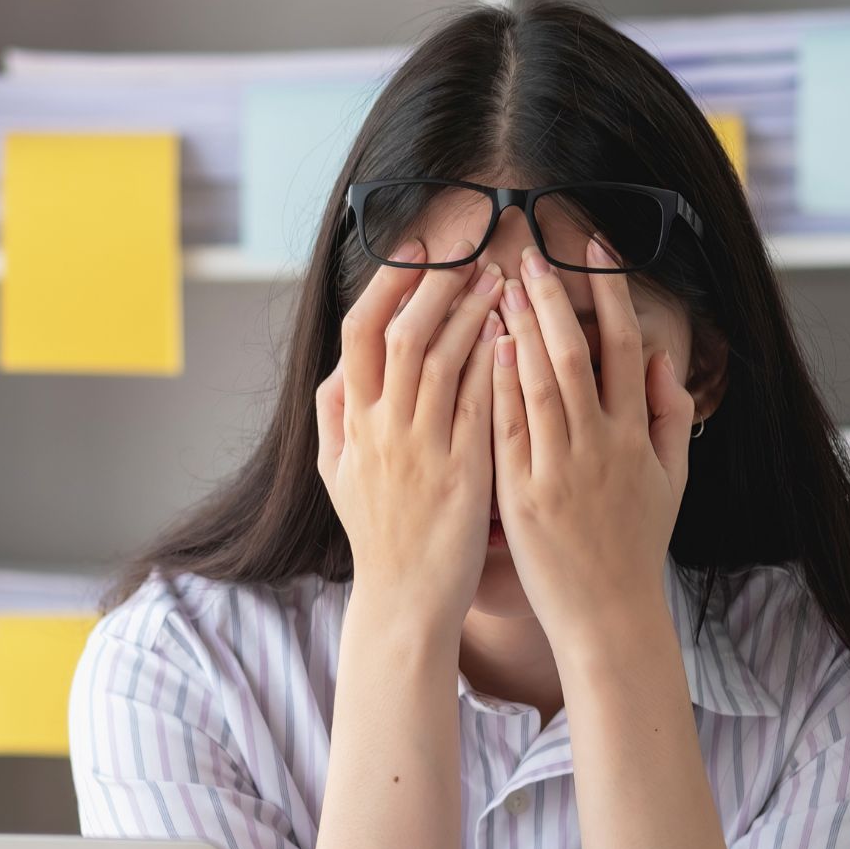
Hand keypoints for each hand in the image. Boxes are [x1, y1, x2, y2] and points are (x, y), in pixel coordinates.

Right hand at [315, 240, 505, 626]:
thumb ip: (334, 415)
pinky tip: (515, 335)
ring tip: (501, 280)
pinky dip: (495, 363)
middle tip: (468, 249)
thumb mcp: (335, 473)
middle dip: (436, 284)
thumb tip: (337, 368)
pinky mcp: (463, 474)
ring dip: (473, 313)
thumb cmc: (379, 534)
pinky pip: (480, 404)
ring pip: (445, 361)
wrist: (404, 600)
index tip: (417, 248)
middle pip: (404, 334)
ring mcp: (422, 451)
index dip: (388, 283)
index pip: (360, 333)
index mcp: (352, 423)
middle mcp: (382, 431)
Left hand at [490, 239, 696, 650]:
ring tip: (500, 285)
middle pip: (575, 354)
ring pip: (537, 383)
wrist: (609, 616)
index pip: (624, 348)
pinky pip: (506, 428)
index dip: (609, 294)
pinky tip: (483, 347)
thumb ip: (671, 418)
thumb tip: (661, 360)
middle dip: (553, 298)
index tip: (592, 250)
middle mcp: (599, 448)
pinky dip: (496, 383)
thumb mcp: (671, 482)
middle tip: (532, 255)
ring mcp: (558, 471)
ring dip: (518, 328)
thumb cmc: (636, 548)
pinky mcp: (521, 496)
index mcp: (636, 438)